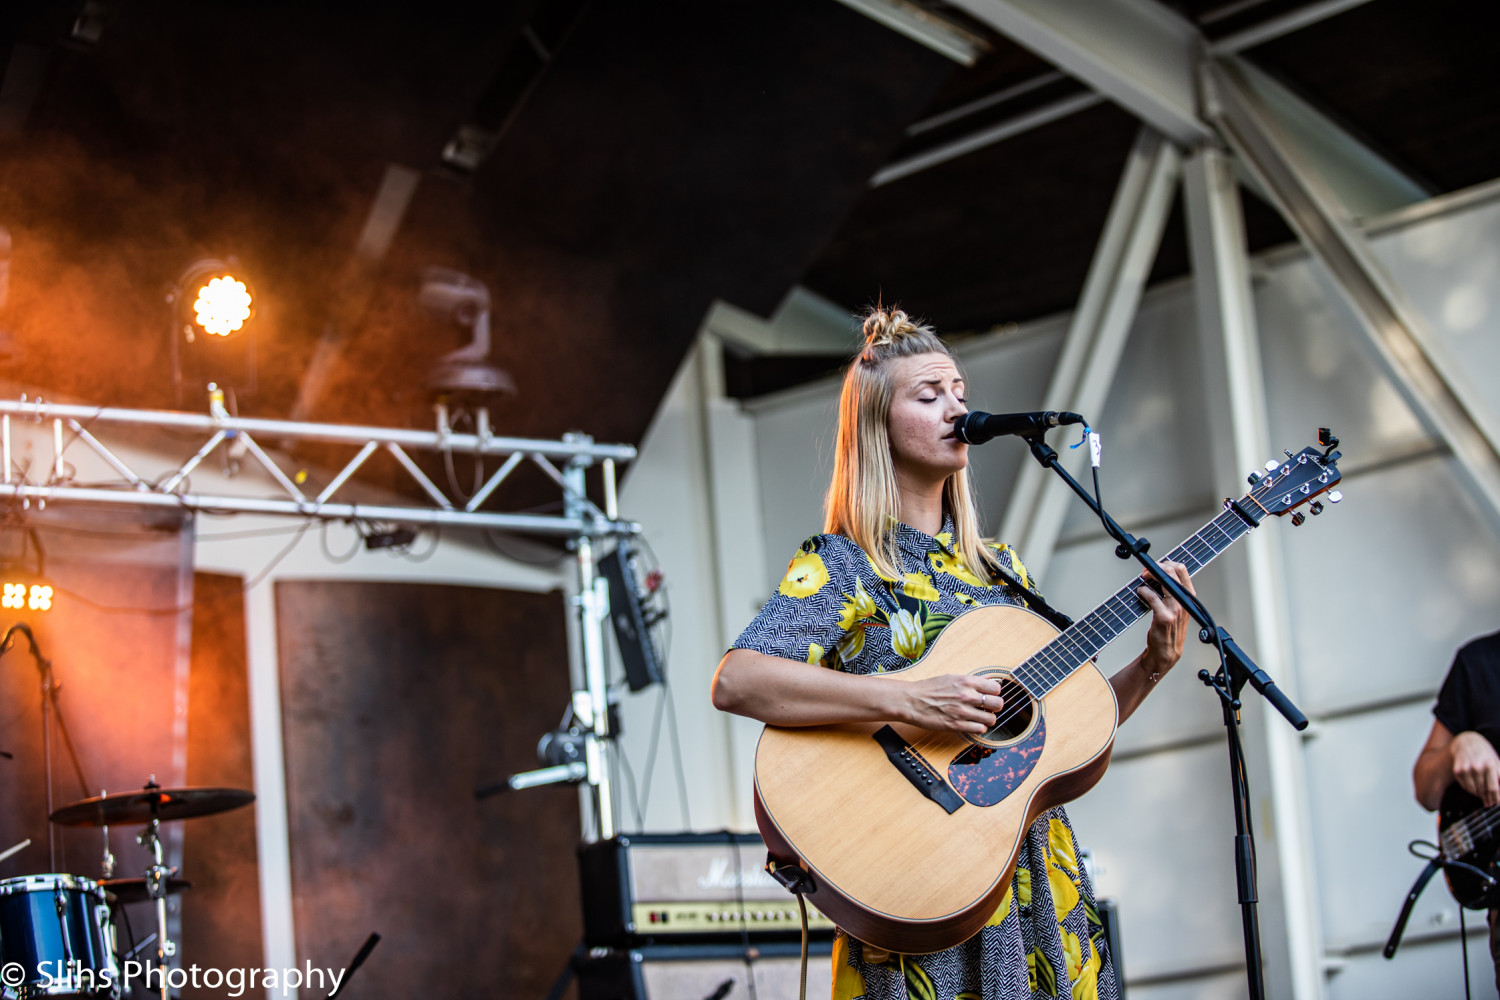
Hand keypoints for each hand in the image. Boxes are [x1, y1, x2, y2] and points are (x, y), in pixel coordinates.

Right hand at [901, 673, 1003, 733]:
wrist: (911, 701)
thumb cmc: (928, 688)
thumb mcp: (951, 677)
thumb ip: (972, 679)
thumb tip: (988, 678)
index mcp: (966, 682)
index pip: (996, 688)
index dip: (995, 693)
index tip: (990, 695)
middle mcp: (967, 696)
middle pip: (998, 704)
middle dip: (995, 707)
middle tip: (988, 708)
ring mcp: (963, 712)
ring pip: (991, 719)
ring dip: (987, 719)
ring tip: (979, 718)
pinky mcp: (957, 726)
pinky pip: (979, 730)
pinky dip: (978, 728)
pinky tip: (971, 724)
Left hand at [1137, 559, 1193, 680]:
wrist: (1166, 652)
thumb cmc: (1170, 629)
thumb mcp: (1177, 608)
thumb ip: (1172, 592)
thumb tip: (1160, 575)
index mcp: (1189, 597)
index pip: (1182, 570)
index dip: (1167, 563)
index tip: (1156, 566)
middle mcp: (1184, 602)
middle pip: (1173, 572)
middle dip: (1157, 567)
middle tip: (1146, 571)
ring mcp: (1175, 609)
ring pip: (1164, 580)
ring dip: (1149, 576)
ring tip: (1143, 579)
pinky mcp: (1164, 617)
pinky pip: (1152, 596)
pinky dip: (1144, 591)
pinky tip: (1140, 592)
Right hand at [1452, 731, 1499, 806]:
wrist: (1466, 742)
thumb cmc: (1484, 753)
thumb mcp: (1496, 761)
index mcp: (1490, 764)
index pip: (1494, 788)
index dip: (1496, 798)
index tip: (1496, 803)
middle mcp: (1477, 767)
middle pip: (1483, 790)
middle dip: (1488, 798)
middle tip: (1489, 803)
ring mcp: (1466, 769)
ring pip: (1474, 790)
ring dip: (1479, 795)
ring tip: (1483, 796)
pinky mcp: (1458, 771)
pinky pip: (1465, 787)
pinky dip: (1471, 790)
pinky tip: (1474, 788)